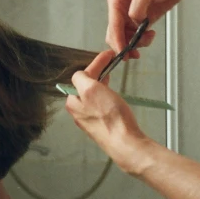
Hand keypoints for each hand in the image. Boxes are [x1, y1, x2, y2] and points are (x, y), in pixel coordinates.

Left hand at [65, 50, 152, 174]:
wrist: (126, 143)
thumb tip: (80, 75)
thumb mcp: (92, 89)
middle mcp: (78, 113)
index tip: (108, 55)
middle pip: (86, 86)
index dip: (96, 63)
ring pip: (94, 96)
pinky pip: (102, 106)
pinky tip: (114, 97)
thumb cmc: (110, 117)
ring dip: (102, 85)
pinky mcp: (103, 126)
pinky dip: (107, 97)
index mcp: (72, 102)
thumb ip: (82, 78)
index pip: (81, 76)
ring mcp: (90, 121)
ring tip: (111, 78)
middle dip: (98, 73)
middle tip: (111, 64)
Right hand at [106, 0, 191, 54]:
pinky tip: (150, 36)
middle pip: (115, 34)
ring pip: (125, 39)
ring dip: (135, 44)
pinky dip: (142, 41)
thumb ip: (137, 7)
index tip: (123, 52)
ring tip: (148, 39)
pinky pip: (136, 38)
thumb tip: (134, 22)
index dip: (117, 40)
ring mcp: (129, 17)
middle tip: (134, 53)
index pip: (113, 24)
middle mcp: (120, 10)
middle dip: (124, 45)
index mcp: (116, 0)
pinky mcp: (140, 22)